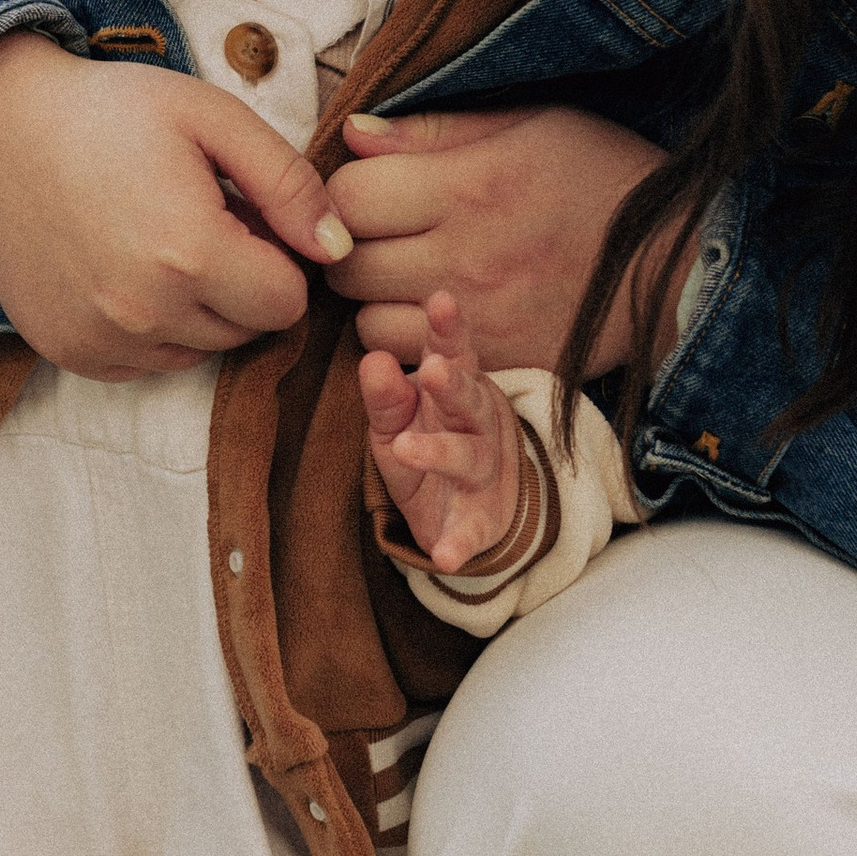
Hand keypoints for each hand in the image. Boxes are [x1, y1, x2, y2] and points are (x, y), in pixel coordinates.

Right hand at [0, 33, 351, 380]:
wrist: (0, 131)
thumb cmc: (113, 113)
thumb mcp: (213, 119)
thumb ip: (289, 184)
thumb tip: (338, 250)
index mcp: (189, 252)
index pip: (287, 303)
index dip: (280, 258)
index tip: (245, 215)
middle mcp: (144, 312)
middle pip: (246, 332)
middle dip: (242, 283)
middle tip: (200, 219)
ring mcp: (101, 341)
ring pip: (199, 351)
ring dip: (197, 309)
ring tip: (158, 240)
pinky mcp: (69, 353)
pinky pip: (146, 363)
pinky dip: (150, 327)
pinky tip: (122, 268)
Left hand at [329, 104, 673, 375]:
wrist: (681, 256)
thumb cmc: (605, 174)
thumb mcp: (531, 123)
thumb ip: (434, 130)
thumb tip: (351, 133)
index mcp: (467, 187)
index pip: (349, 196)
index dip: (348, 192)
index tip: (373, 191)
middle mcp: (464, 258)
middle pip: (349, 266)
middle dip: (351, 249)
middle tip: (383, 237)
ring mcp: (480, 319)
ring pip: (368, 326)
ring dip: (375, 305)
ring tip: (407, 281)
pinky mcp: (499, 362)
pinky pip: (418, 365)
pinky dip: (412, 346)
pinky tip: (436, 318)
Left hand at [360, 293, 532, 575]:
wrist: (477, 512)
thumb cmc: (434, 444)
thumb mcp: (401, 420)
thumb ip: (387, 394)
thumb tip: (372, 359)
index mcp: (459, 391)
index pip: (454, 353)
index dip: (448, 329)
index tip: (440, 300)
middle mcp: (479, 426)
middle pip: (469, 400)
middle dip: (453, 386)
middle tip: (435, 371)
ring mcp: (484, 474)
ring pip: (467, 458)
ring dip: (440, 453)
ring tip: (407, 449)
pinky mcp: (481, 523)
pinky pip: (470, 533)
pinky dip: (459, 544)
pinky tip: (445, 555)